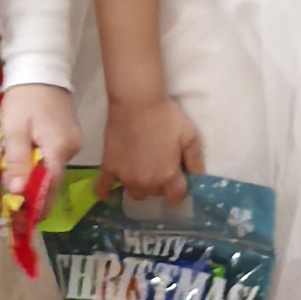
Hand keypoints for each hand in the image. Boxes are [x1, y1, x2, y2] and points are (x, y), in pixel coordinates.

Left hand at [0, 81, 79, 217]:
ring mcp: (73, 142)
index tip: (24, 223)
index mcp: (59, 149)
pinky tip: (27, 171)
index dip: (37, 206)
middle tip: (15, 212)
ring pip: (53, 170)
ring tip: (16, 193)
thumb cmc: (25, 98)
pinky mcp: (69, 136)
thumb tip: (18, 193)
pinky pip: (54, 159)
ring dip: (36, 182)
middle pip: (52, 180)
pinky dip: (41, 168)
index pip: (51, 187)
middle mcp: (71, 149)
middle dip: (34, 197)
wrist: (41, 69)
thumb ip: (18, 161)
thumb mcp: (15, 129)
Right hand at [104, 88, 204, 211]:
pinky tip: (105, 196)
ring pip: (134, 193)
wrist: (137, 102)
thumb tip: (198, 180)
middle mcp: (146, 183)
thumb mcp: (190, 136)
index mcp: (168, 177)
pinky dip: (105, 192)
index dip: (179, 190)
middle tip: (160, 166)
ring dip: (140, 186)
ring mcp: (125, 178)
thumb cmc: (166, 116)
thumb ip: (196, 162)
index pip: (176, 197)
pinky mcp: (108, 168)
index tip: (179, 180)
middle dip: (160, 184)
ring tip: (141, 171)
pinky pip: (103, 188)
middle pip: (155, 194)